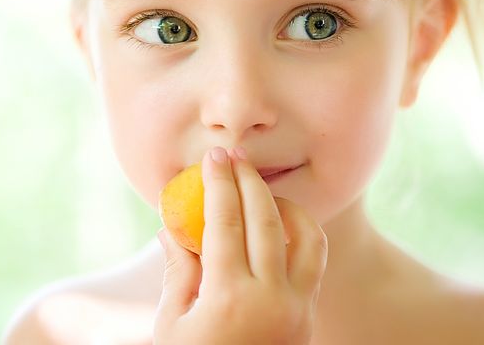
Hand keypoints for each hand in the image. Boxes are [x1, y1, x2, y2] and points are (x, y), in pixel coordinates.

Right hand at [153, 147, 327, 344]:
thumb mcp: (170, 325)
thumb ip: (178, 270)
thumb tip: (173, 224)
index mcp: (230, 301)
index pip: (226, 224)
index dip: (218, 184)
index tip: (211, 157)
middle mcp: (273, 301)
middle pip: (267, 220)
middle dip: (249, 180)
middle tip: (233, 157)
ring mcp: (299, 309)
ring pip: (307, 237)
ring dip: (284, 206)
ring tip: (258, 191)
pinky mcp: (309, 317)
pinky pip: (313, 262)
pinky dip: (300, 234)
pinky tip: (276, 226)